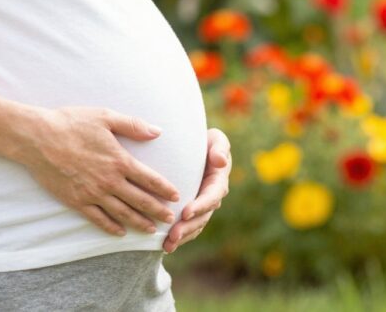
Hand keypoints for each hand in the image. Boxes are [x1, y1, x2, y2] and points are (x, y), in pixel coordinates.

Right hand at [15, 106, 180, 237]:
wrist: (38, 138)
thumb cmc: (72, 123)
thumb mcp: (105, 117)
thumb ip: (133, 125)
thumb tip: (157, 131)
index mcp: (119, 160)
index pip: (149, 179)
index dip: (164, 189)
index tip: (176, 196)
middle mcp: (109, 181)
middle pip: (140, 201)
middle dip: (157, 211)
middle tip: (170, 219)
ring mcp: (92, 194)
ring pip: (122, 213)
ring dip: (138, 223)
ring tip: (151, 230)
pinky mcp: (76, 201)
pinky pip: (98, 219)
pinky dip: (111, 228)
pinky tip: (120, 233)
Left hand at [163, 127, 230, 253]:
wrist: (194, 147)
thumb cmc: (205, 140)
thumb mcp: (216, 139)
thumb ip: (220, 147)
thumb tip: (221, 161)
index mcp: (218, 181)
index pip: (212, 196)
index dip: (200, 206)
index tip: (186, 212)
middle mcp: (211, 197)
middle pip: (202, 217)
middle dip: (188, 228)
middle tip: (172, 235)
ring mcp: (202, 206)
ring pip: (194, 226)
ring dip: (182, 237)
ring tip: (167, 246)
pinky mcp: (192, 211)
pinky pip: (187, 227)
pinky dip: (178, 237)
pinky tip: (165, 246)